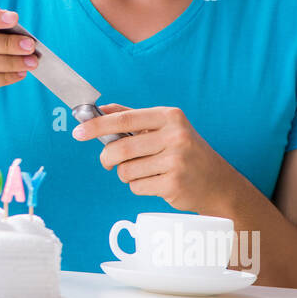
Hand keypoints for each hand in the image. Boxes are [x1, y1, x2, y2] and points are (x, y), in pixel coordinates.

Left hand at [71, 104, 245, 215]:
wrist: (218, 183)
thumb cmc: (185, 152)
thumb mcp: (166, 127)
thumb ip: (133, 117)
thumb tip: (99, 110)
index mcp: (170, 117)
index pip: (124, 118)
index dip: (97, 125)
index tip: (78, 131)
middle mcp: (175, 136)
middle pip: (120, 148)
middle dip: (107, 158)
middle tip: (107, 162)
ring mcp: (176, 161)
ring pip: (126, 171)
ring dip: (126, 174)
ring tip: (144, 171)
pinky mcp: (174, 184)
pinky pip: (137, 187)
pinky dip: (139, 186)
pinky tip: (156, 182)